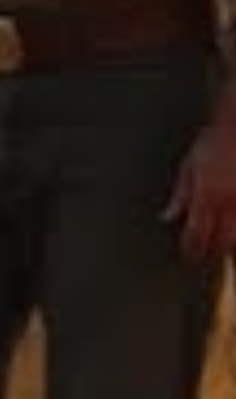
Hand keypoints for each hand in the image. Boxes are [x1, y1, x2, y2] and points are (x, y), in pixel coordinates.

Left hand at [163, 123, 235, 261]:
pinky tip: (232, 231)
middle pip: (224, 241)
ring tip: (221, 247)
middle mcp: (230, 201)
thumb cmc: (214, 141)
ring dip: (231, 244)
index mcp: (207, 194)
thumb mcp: (189, 164)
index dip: (192, 250)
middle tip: (205, 256)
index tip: (188, 256)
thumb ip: (181, 194)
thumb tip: (168, 216)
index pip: (197, 233)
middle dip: (214, 252)